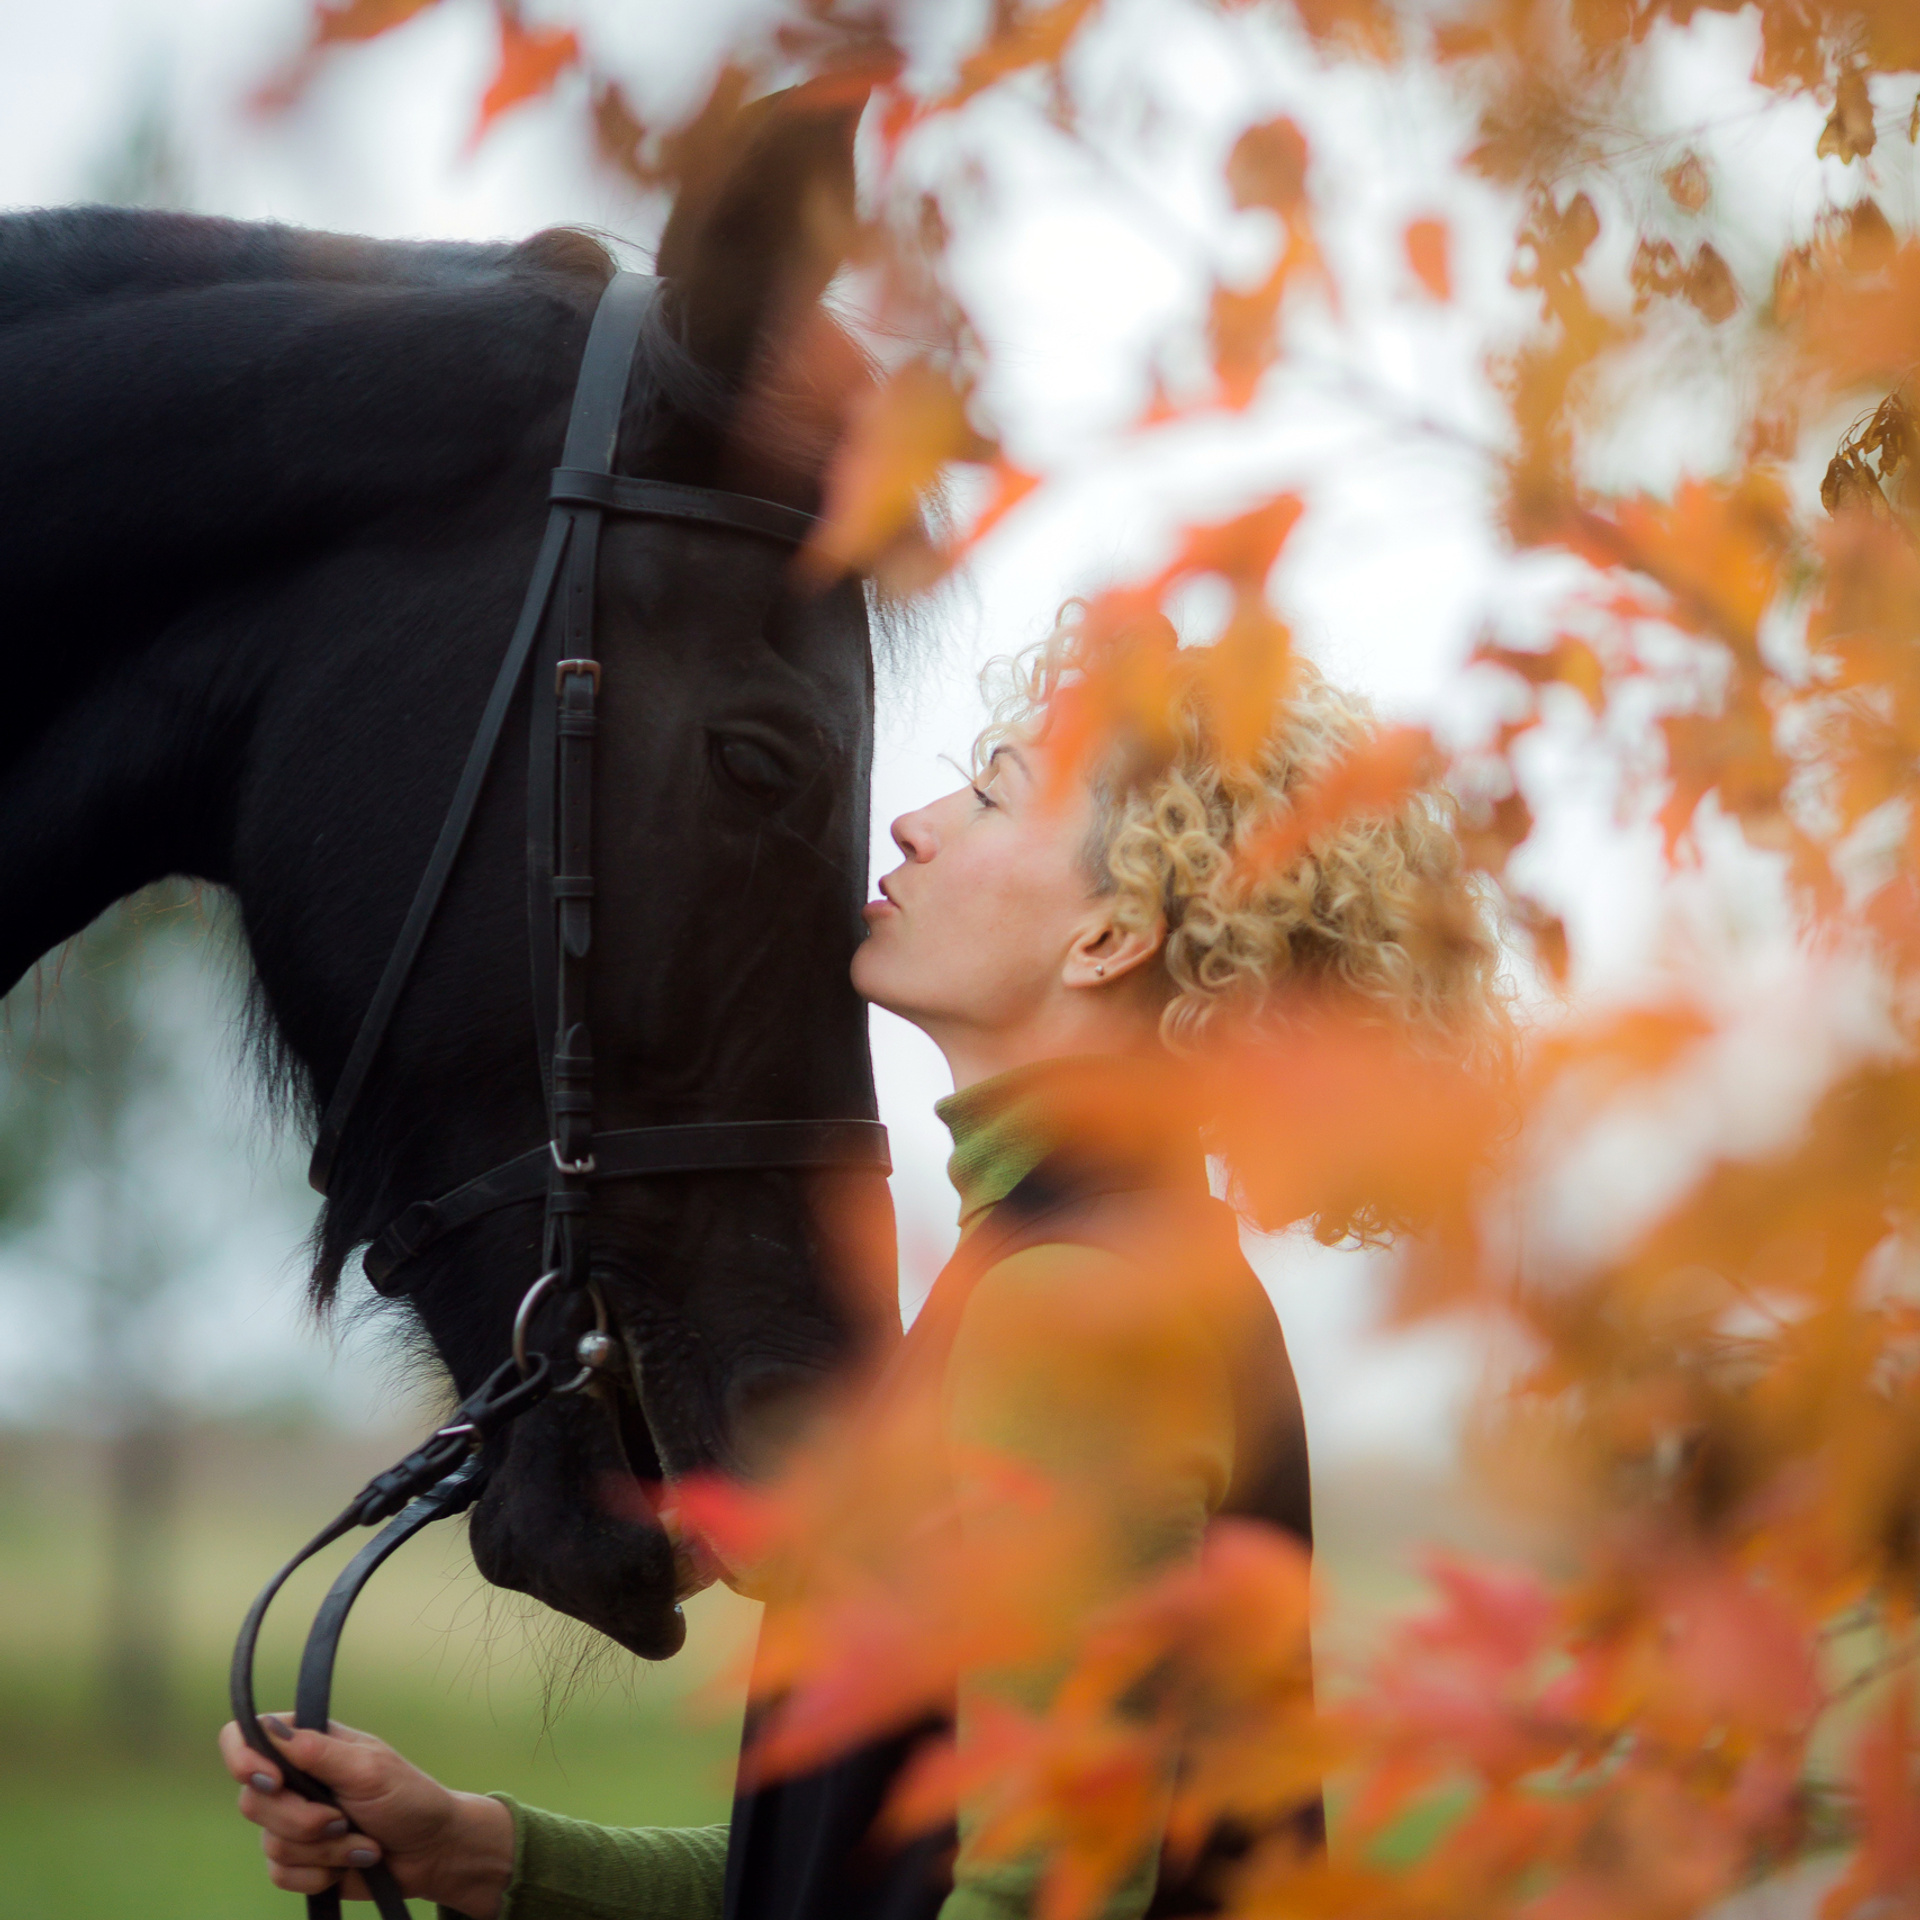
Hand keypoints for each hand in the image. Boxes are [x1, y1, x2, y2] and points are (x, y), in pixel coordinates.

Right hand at [218, 1714, 515, 1919]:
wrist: (429, 1853)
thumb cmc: (408, 1798)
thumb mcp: (369, 1769)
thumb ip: (319, 1752)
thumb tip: (270, 1728)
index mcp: (309, 1743)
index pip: (245, 1737)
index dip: (243, 1759)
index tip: (272, 1782)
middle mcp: (294, 1780)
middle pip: (252, 1800)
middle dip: (302, 1820)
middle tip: (343, 1819)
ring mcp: (292, 1822)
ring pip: (270, 1842)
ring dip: (323, 1849)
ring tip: (361, 1840)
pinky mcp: (297, 1861)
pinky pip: (281, 1874)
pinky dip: (319, 1874)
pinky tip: (351, 1863)